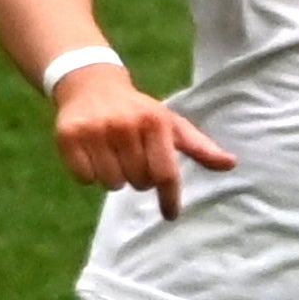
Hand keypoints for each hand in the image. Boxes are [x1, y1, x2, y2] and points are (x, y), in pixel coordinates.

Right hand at [51, 63, 234, 217]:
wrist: (91, 85)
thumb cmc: (138, 111)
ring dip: (114, 177)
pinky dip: (89, 174)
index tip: (171, 214)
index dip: (169, 197)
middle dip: (139, 178)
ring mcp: (95, 130)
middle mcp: (124, 125)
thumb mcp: (170, 123)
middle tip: (133, 158)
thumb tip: (230, 164)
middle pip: (138, 182)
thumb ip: (199, 146)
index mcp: (154, 122)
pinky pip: (84, 178)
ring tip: (113, 155)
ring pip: (111, 183)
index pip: (165, 172)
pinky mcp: (68, 136)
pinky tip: (93, 155)